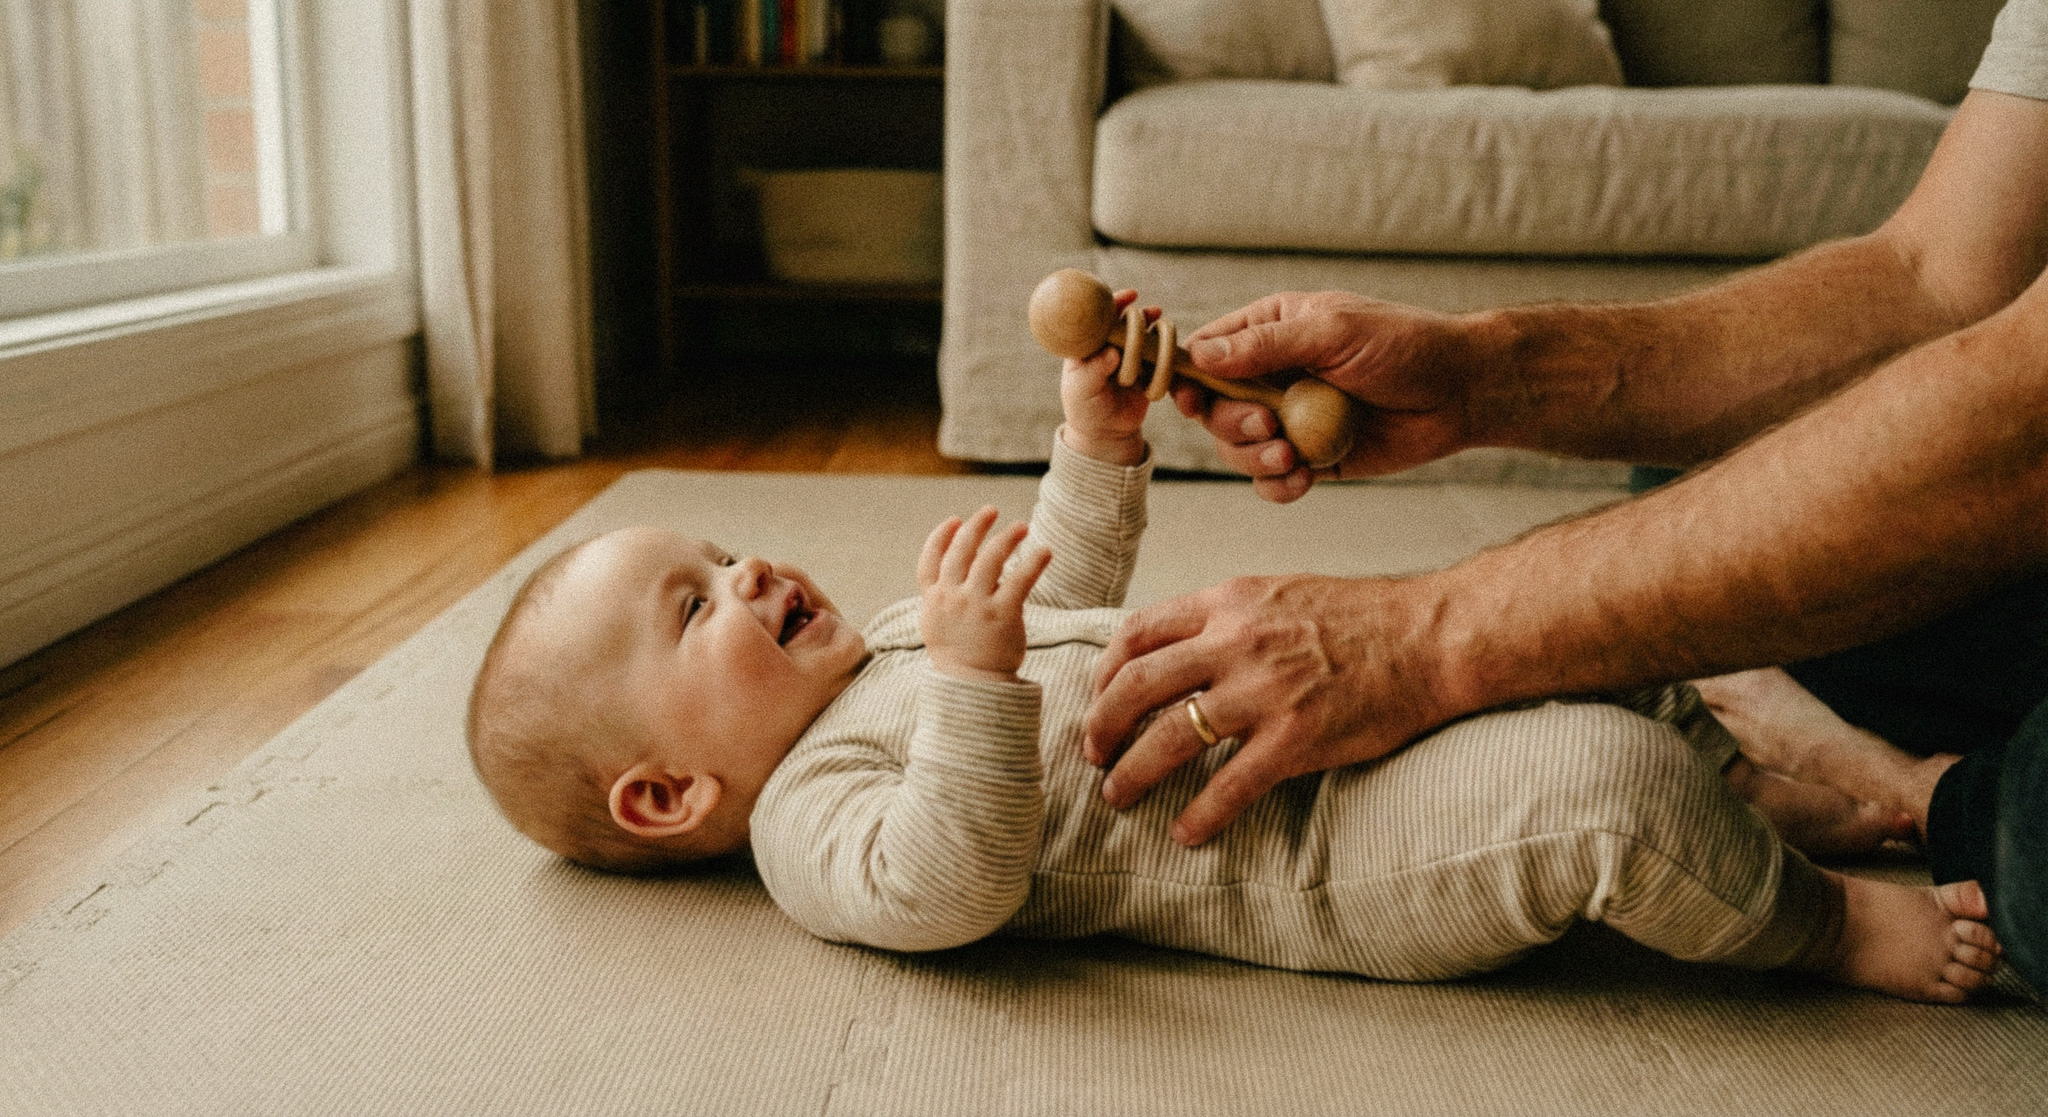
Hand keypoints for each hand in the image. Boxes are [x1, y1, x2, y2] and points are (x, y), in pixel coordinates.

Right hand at [918, 506, 1052, 682]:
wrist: (972, 688)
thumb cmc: (958, 656)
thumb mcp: (937, 624)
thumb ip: (943, 597)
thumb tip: (962, 570)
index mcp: (933, 600)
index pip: (930, 560)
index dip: (941, 537)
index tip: (955, 520)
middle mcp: (951, 598)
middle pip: (961, 551)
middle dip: (977, 526)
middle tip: (992, 510)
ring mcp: (976, 605)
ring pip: (990, 558)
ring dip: (1007, 537)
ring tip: (1022, 526)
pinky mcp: (1002, 614)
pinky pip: (1020, 580)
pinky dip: (1034, 562)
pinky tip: (1044, 551)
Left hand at [1060, 289, 1157, 465]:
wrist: (1105, 433)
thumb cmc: (1085, 408)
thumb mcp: (1080, 390)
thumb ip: (1092, 370)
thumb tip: (1112, 352)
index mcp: (1091, 341)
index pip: (1103, 312)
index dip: (1116, 300)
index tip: (1130, 296)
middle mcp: (1114, 342)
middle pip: (1132, 318)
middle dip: (1139, 320)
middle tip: (1147, 321)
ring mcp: (1134, 354)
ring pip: (1152, 333)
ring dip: (1157, 336)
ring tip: (1159, 343)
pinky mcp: (1152, 369)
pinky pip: (1165, 355)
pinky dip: (1168, 355)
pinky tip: (1167, 362)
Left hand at [1084, 573, 1458, 845]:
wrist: (1429, 637)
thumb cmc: (1360, 618)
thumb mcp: (1278, 594)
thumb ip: (1226, 618)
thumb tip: (1175, 649)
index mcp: (1228, 603)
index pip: (1138, 633)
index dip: (1104, 672)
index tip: (1097, 700)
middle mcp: (1236, 642)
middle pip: (1137, 686)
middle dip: (1101, 727)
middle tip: (1092, 756)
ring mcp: (1265, 691)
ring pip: (1171, 736)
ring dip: (1134, 773)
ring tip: (1118, 796)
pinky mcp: (1296, 738)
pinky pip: (1231, 785)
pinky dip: (1200, 815)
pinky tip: (1185, 833)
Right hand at [1179, 291, 1481, 502]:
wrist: (1461, 392)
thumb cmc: (1403, 346)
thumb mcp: (1332, 332)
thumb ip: (1265, 345)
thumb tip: (1200, 356)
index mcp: (1270, 331)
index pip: (1206, 355)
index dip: (1187, 379)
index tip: (1185, 400)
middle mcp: (1272, 376)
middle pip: (1213, 409)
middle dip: (1232, 425)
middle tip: (1270, 426)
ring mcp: (1289, 419)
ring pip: (1237, 449)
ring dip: (1255, 459)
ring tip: (1293, 457)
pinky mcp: (1311, 457)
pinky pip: (1271, 481)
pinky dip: (1279, 486)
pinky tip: (1304, 479)